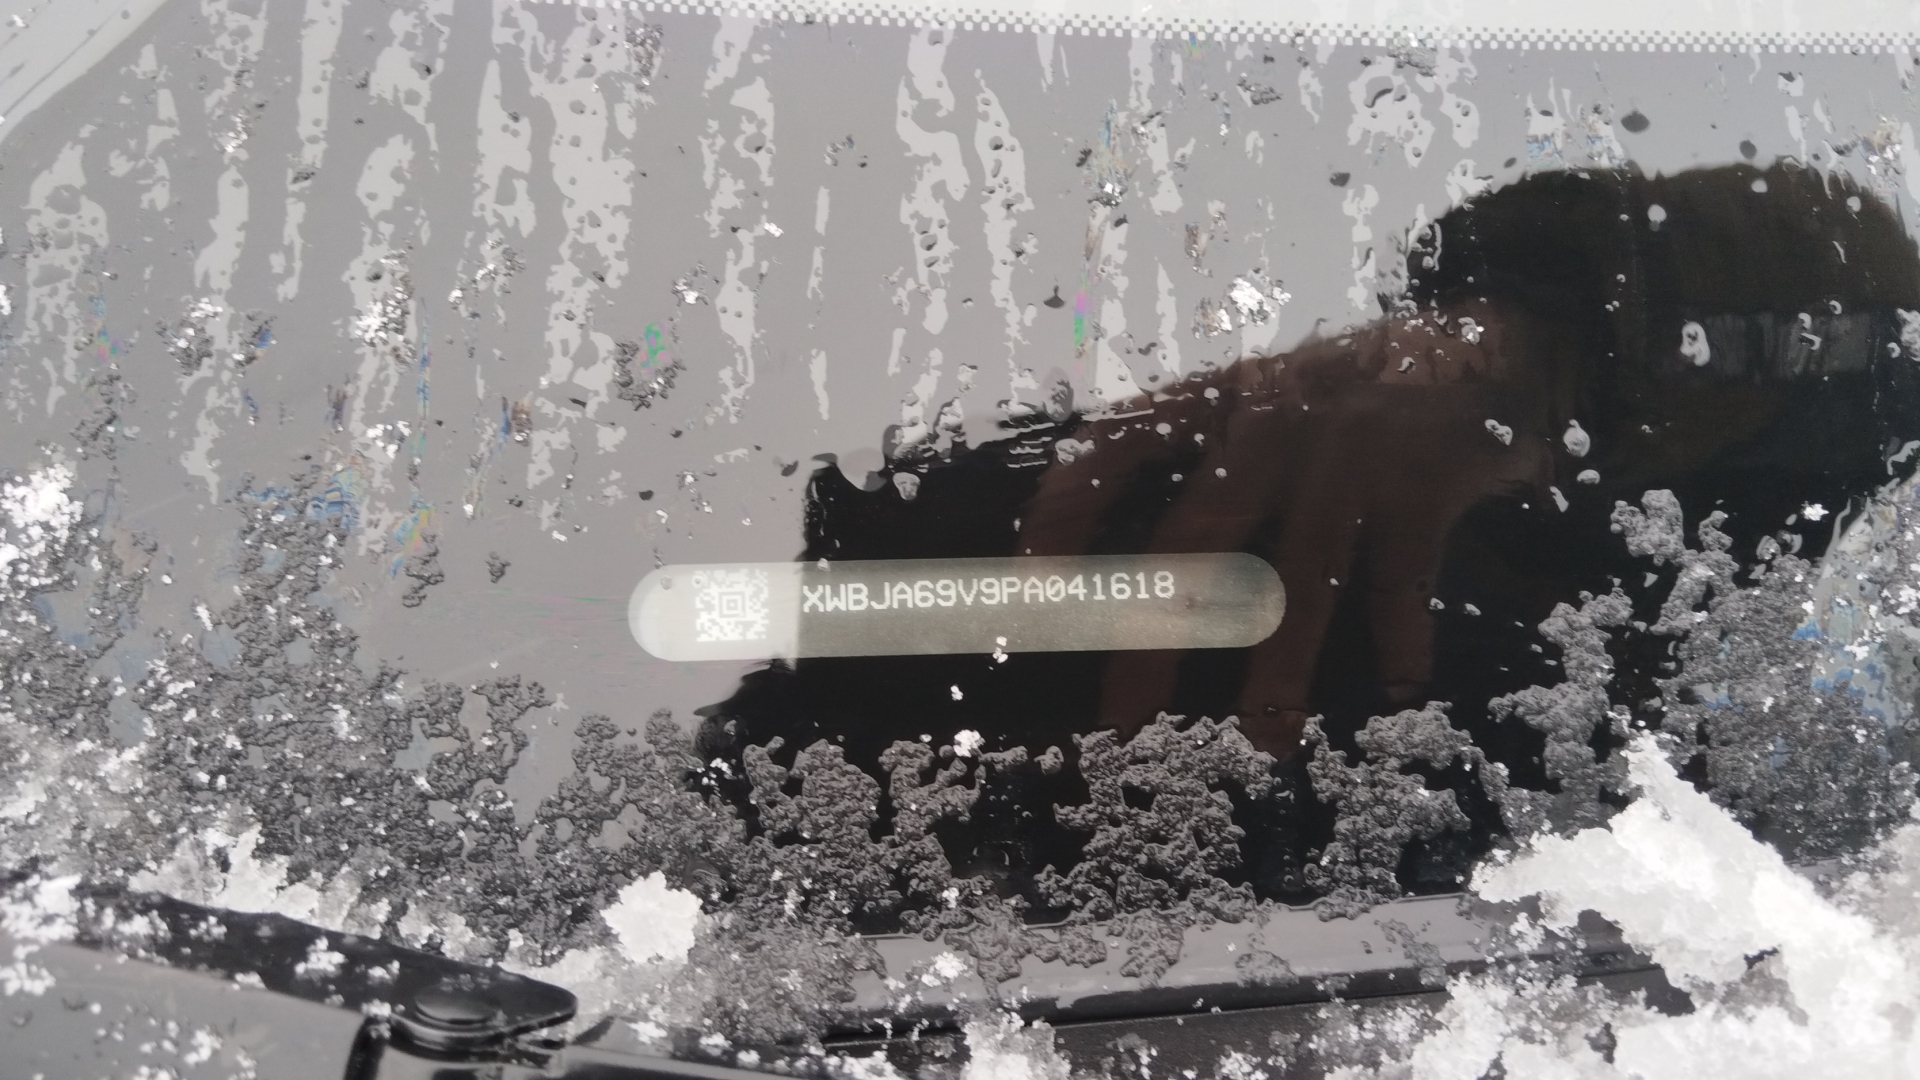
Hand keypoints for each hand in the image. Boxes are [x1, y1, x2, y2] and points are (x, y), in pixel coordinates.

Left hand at [1016, 301, 1555, 756]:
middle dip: (1153, 639)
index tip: (1026, 583)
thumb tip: (1118, 550)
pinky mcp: (1420, 482)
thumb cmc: (1350, 386)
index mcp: (1215, 402)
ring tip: (1267, 740)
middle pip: (1194, 544)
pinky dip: (1400, 640)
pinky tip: (1399, 686)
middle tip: (1122, 717)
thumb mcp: (1260, 394)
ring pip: (1297, 581)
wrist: (1485, 335)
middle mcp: (1267, 427)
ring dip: (1280, 671)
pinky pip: (1398, 579)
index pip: (1114, 447)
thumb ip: (1199, 451)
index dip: (1064, 511)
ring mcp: (1344, 457)